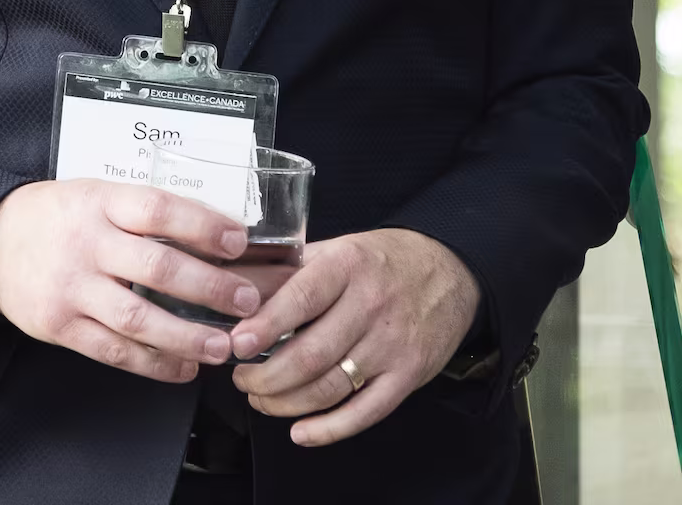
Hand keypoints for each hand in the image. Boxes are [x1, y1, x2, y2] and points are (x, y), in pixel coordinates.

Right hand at [0, 180, 259, 382]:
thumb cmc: (56, 217)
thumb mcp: (94, 194)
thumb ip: (142, 212)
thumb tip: (214, 232)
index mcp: (99, 202)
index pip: (157, 209)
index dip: (201, 225)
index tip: (237, 241)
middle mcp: (86, 244)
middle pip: (156, 268)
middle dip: (209, 288)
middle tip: (247, 301)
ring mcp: (72, 288)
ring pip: (138, 318)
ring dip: (187, 335)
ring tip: (222, 345)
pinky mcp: (60, 326)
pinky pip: (114, 350)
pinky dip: (153, 363)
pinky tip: (183, 366)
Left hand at [228, 229, 480, 444]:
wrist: (449, 271)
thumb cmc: (380, 261)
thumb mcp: (335, 249)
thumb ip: (286, 269)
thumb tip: (231, 287)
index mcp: (347, 266)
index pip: (302, 299)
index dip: (265, 326)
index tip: (236, 344)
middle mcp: (371, 305)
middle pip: (311, 354)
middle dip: (266, 376)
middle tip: (242, 378)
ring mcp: (392, 344)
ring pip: (330, 387)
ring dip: (286, 402)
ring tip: (261, 399)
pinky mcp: (408, 375)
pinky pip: (365, 411)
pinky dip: (329, 429)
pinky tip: (301, 432)